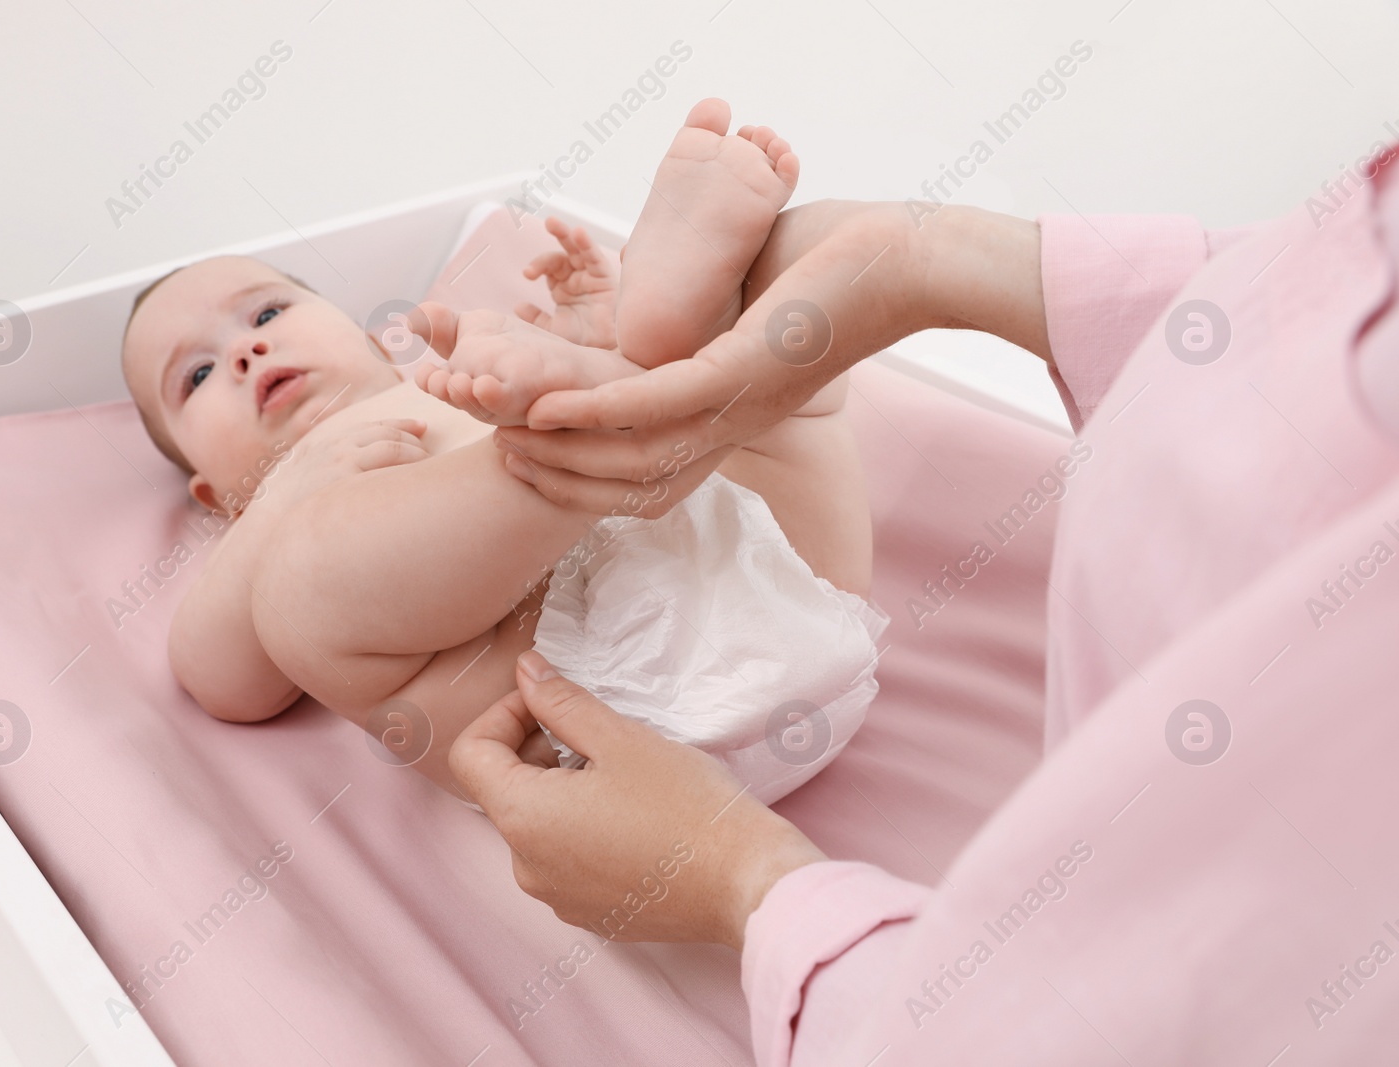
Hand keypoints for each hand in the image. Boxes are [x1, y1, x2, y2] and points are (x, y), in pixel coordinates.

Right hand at [263, 417, 430, 507]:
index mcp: (321, 447)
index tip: (419, 427)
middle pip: (383, 431)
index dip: (397, 425)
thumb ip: (322, 481)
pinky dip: (411, 460)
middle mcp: (332, 447)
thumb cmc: (285, 521)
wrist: (266, 532)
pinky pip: (389, 457)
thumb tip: (347, 490)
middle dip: (410, 435)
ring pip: (391, 443)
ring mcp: (339, 458)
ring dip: (415, 450)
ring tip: (431, 460)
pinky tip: (423, 471)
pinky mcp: (346, 472)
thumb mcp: (300, 490)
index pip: (367, 428)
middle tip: (429, 444)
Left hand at [450, 650, 826, 949]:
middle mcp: (526, 867)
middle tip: (596, 731)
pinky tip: (634, 814)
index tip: (549, 702)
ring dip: (563, 788)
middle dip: (537, 749)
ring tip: (620, 772)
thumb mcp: (620, 739)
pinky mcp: (591, 914)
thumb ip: (561, 702)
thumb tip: (525, 671)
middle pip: (504, 790)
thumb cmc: (685, 805)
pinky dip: (583, 828)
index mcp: (523, 819)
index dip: (502, 715)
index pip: (471, 754)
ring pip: (537, 825)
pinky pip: (566, 860)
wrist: (744, 884)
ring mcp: (558, 898)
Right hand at [490, 202, 1049, 514]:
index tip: (534, 447)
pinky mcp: (742, 372)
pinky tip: (549, 407)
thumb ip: (696, 324)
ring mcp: (739, 404)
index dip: (586, 468)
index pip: (649, 466)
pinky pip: (654, 404)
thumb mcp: (746, 303)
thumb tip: (658, 318)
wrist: (907, 259)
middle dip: (563, 473)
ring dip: (565, 449)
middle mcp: (734, 425)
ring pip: (634, 452)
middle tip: (504, 456)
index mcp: (733, 415)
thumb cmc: (833, 269)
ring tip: (511, 437)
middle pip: (633, 477)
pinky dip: (596, 412)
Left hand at [516, 218, 618, 349]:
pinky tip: (578, 233)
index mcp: (562, 287)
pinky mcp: (604, 277)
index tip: (527, 274)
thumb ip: (537, 318)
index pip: (549, 268)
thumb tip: (518, 307)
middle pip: (563, 252)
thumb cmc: (583, 341)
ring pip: (578, 249)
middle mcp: (576, 278)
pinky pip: (594, 257)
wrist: (603, 352)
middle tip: (544, 224)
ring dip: (566, 234)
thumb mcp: (554, 329)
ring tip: (552, 222)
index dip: (537, 266)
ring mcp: (590, 276)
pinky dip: (586, 244)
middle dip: (554, 237)